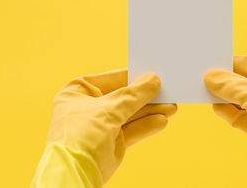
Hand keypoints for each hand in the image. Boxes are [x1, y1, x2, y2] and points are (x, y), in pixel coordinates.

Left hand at [46, 69, 176, 182]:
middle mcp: (90, 106)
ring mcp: (101, 125)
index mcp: (79, 90)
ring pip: (131, 114)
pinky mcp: (112, 141)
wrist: (73, 173)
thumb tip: (153, 80)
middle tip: (169, 91)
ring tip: (172, 107)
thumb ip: (134, 95)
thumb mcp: (110, 109)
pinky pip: (132, 130)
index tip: (155, 74)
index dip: (135, 77)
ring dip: (151, 111)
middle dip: (147, 97)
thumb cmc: (80, 135)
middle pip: (124, 97)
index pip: (113, 79)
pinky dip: (146, 126)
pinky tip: (162, 121)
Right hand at [204, 55, 246, 178]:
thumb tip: (212, 77)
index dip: (239, 64)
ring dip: (227, 97)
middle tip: (210, 77)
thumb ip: (233, 85)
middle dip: (231, 82)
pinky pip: (242, 118)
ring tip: (208, 91)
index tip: (218, 63)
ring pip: (244, 101)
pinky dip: (229, 112)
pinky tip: (216, 106)